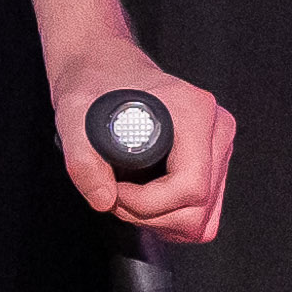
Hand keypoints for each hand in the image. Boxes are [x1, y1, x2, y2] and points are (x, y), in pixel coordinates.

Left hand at [55, 53, 236, 242]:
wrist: (106, 71)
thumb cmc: (94, 87)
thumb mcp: (72, 118)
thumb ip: (82, 161)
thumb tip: (104, 201)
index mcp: (193, 112)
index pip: (190, 186)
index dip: (147, 202)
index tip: (114, 189)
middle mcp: (216, 129)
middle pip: (198, 208)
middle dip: (149, 214)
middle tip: (115, 194)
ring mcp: (219, 147)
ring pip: (203, 218)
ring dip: (159, 220)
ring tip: (127, 195)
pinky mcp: (214, 163)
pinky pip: (203, 214)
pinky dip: (171, 218)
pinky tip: (144, 199)